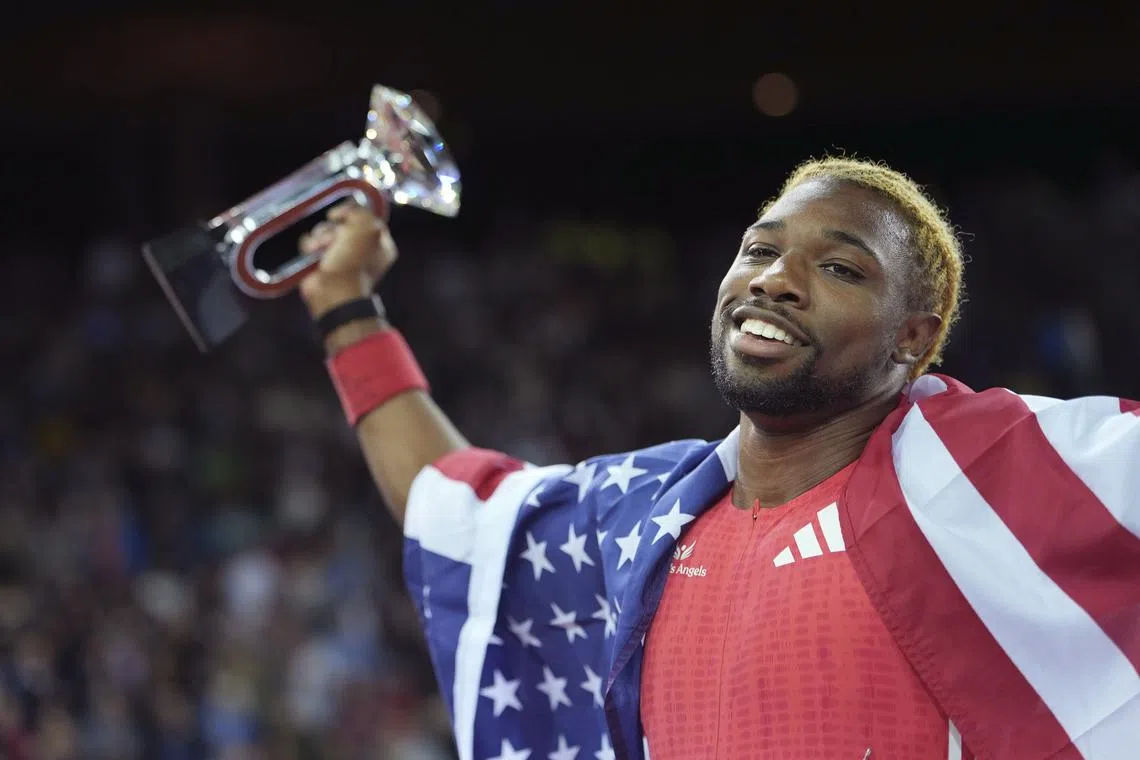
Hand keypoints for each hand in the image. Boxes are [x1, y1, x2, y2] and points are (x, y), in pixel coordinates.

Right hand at [297, 200, 397, 317]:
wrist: (333, 290)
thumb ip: (359, 211)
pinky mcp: (321, 262)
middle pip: (342, 223)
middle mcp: (361, 248)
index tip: (338, 216)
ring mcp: (340, 255)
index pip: (364, 216)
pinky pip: (311, 242)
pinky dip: (310, 245)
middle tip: (334, 240)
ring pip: (324, 231)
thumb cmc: (353, 260)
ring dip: (320, 237)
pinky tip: (312, 253)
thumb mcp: (365, 227)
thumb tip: (340, 215)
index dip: (350, 213)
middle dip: (333, 229)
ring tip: (320, 249)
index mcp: (379, 242)